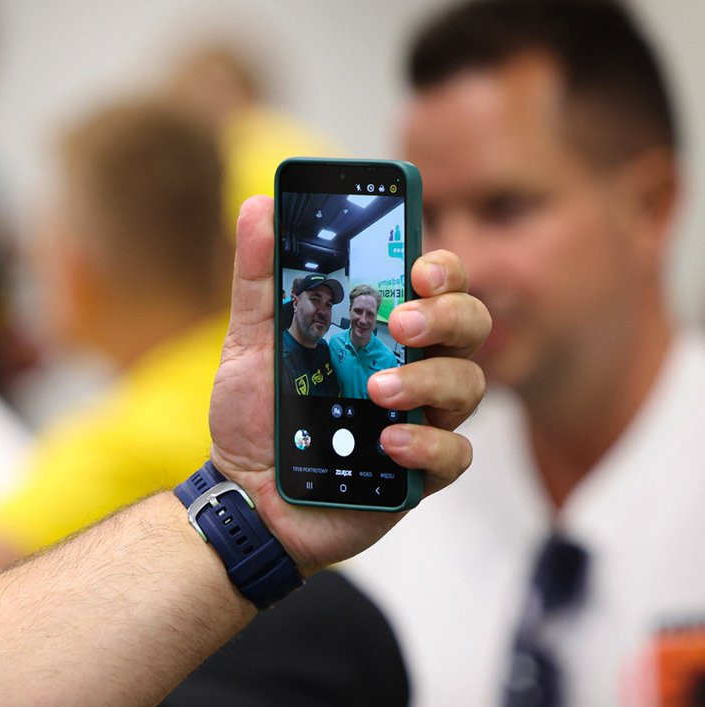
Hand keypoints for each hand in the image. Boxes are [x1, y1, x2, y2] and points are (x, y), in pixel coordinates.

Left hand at [209, 195, 489, 574]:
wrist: (244, 494)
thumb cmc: (255, 417)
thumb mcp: (248, 344)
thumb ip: (257, 279)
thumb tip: (258, 206)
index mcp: (380, 329)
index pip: (435, 283)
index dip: (443, 267)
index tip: (420, 266)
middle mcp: (413, 367)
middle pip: (469, 324)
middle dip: (446, 315)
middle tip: (401, 323)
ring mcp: (422, 419)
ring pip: (469, 384)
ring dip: (428, 380)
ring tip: (376, 392)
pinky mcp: (421, 473)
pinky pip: (455, 454)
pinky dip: (427, 446)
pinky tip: (387, 445)